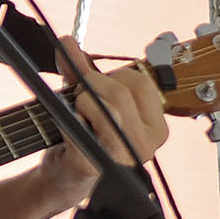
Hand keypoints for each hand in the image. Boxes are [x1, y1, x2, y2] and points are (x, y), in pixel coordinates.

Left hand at [42, 37, 169, 202]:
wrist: (64, 176)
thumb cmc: (83, 136)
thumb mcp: (87, 100)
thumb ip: (80, 71)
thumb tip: (67, 42)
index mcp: (155, 126)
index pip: (140, 82)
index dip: (110, 75)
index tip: (92, 81)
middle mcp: (147, 143)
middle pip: (121, 93)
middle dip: (92, 86)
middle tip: (78, 96)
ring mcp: (125, 156)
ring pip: (107, 107)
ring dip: (81, 102)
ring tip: (76, 111)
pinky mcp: (98, 164)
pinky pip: (83, 126)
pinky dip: (70, 118)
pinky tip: (69, 123)